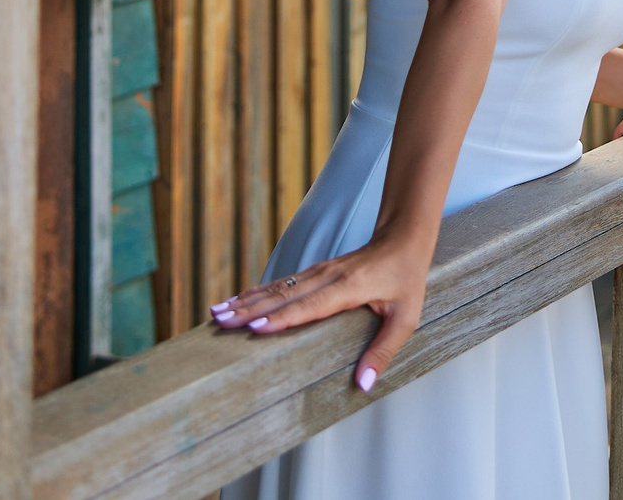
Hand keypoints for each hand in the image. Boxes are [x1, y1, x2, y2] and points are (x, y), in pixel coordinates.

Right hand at [209, 233, 430, 392]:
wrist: (403, 238)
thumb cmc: (406, 279)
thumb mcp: (405, 318)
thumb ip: (383, 350)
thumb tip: (363, 384)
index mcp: (347, 289)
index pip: (309, 306)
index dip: (281, 318)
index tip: (253, 328)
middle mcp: (327, 277)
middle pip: (283, 296)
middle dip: (249, 310)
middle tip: (219, 322)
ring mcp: (318, 272)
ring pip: (277, 288)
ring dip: (246, 300)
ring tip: (216, 312)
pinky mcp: (314, 272)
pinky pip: (282, 284)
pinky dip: (257, 292)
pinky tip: (238, 300)